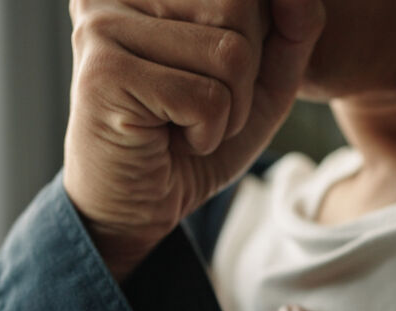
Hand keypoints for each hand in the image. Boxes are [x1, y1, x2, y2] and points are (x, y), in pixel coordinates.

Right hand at [63, 0, 324, 278]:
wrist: (134, 205)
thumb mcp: (263, 80)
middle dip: (245, 74)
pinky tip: (169, 139)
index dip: (258, 41)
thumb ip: (292, 29)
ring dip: (227, 109)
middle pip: (240, 5)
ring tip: (184, 123)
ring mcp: (103, 25)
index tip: (213, 78)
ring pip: (229, 52)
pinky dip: (206, 134)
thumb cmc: (193, 137)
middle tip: (203, 107)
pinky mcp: (104, 72)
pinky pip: (206, 97)